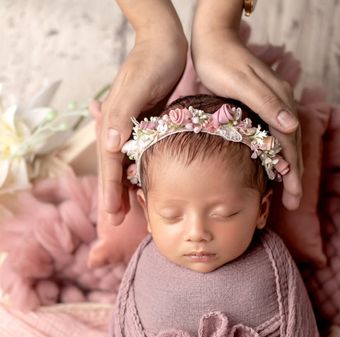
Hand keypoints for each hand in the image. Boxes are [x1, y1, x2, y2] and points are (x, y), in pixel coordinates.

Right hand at [100, 1, 187, 224]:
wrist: (163, 44)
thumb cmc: (151, 63)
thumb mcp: (137, 87)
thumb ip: (122, 115)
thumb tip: (109, 145)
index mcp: (113, 124)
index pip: (110, 166)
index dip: (111, 192)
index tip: (111, 216)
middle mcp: (118, 130)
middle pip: (114, 170)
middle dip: (115, 197)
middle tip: (118, 222)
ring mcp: (130, 129)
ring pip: (125, 166)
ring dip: (126, 188)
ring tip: (129, 211)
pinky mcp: (144, 127)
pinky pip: (139, 157)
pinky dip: (138, 173)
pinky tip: (142, 185)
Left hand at [192, 0, 302, 210]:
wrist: (214, 40)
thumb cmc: (222, 63)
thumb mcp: (242, 83)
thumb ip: (266, 104)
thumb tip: (291, 127)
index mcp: (279, 102)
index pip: (290, 145)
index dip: (293, 173)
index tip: (294, 197)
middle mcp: (281, 105)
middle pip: (292, 147)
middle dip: (294, 177)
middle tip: (293, 203)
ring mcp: (273, 106)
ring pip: (286, 144)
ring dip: (288, 169)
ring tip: (288, 192)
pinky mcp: (262, 108)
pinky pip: (275, 137)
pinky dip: (277, 156)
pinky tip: (272, 167)